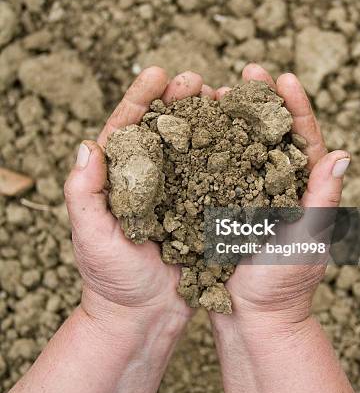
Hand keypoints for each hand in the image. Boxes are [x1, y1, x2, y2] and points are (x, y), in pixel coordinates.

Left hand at [64, 67, 213, 329]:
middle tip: (196, 79)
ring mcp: (177, 190)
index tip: (158, 74)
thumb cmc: (111, 280)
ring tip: (223, 97)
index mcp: (118, 177)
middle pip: (163, 128)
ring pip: (192, 145)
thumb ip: (85, 194)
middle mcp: (148, 178)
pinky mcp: (201, 207)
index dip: (141, 98)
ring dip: (206, 119)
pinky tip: (242, 135)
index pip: (127, 128)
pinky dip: (227, 152)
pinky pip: (215, 174)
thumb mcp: (91, 236)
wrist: (145, 317)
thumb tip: (87, 146)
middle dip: (179, 100)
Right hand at [214, 64, 349, 327]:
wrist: (250, 320)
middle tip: (245, 72)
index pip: (304, 139)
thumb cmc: (282, 285)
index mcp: (304, 189)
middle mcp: (278, 186)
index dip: (295, 107)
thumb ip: (323, 201)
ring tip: (215, 92)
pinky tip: (191, 129)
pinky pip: (217, 169)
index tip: (284, 78)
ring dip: (231, 118)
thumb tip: (343, 155)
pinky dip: (208, 147)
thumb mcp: (306, 241)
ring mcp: (250, 194)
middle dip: (260, 101)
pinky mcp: (225, 206)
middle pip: (270, 134)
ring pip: (241, 146)